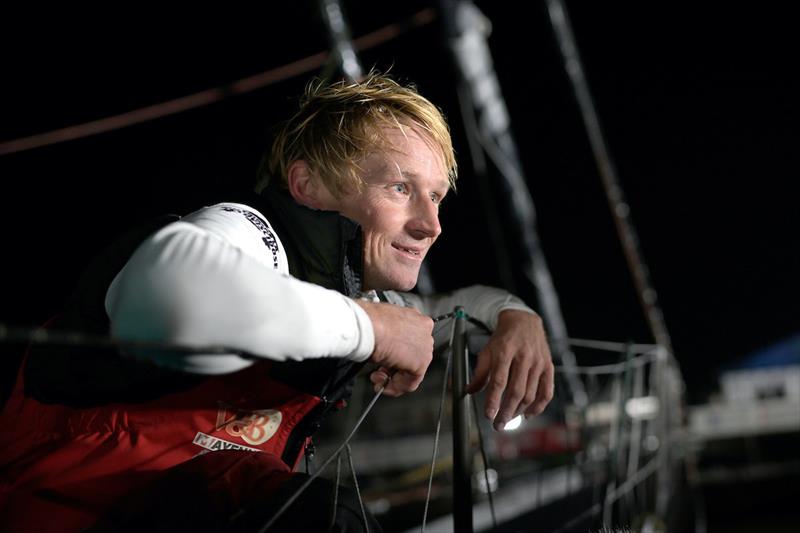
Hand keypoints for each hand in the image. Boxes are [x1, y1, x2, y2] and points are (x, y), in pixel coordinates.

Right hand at [354, 300, 433, 396]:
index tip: (385, 359)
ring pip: (413, 370)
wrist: (369, 326)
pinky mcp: (421, 362)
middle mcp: (424, 331)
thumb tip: (386, 349)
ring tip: (378, 377)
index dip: (396, 354)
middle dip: (394, 367)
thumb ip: (389, 337)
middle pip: (412, 356)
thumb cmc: (369, 321)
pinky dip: (397, 387)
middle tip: (380, 370)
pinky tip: (384, 386)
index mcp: (415, 318)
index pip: (410, 341)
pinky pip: (411, 381)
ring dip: (393, 378)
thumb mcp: (381, 326)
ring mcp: (425, 346)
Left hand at [465, 309, 553, 429]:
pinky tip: (528, 414)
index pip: (499, 381)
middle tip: (497, 425)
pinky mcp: (548, 367)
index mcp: (504, 351)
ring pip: (530, 394)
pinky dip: (538, 406)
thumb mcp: (487, 351)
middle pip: (516, 391)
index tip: (488, 415)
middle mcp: (523, 357)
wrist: (524, 321)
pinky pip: (546, 392)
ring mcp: (538, 363)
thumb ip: (479, 373)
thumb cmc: (503, 339)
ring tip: (508, 419)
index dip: (493, 400)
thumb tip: (468, 392)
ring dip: (519, 411)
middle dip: (506, 412)